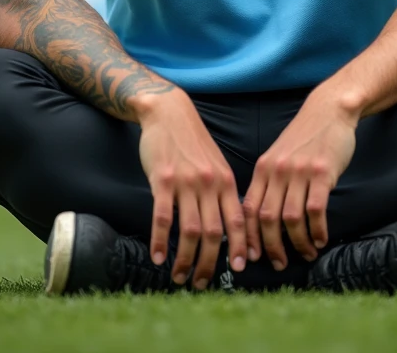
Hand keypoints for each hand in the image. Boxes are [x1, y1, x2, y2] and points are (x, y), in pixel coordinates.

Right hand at [137, 88, 246, 288]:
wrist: (169, 113)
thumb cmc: (192, 143)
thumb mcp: (215, 164)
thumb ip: (222, 193)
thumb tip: (229, 228)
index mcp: (225, 181)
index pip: (238, 221)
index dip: (240, 247)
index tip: (238, 269)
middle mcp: (209, 184)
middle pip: (214, 233)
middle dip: (209, 264)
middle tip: (202, 283)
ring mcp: (186, 182)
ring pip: (190, 231)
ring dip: (185, 259)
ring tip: (179, 277)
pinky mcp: (163, 180)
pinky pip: (163, 218)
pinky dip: (160, 241)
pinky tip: (157, 256)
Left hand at [243, 85, 357, 268]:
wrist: (328, 111)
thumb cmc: (303, 138)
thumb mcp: (277, 156)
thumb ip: (269, 182)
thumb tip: (260, 219)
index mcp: (263, 169)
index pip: (248, 209)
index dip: (248, 236)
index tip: (252, 256)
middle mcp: (278, 171)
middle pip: (268, 219)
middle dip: (272, 247)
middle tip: (280, 264)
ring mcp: (300, 172)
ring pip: (291, 219)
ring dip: (298, 243)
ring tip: (307, 253)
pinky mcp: (322, 173)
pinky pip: (316, 211)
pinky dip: (317, 231)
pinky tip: (321, 239)